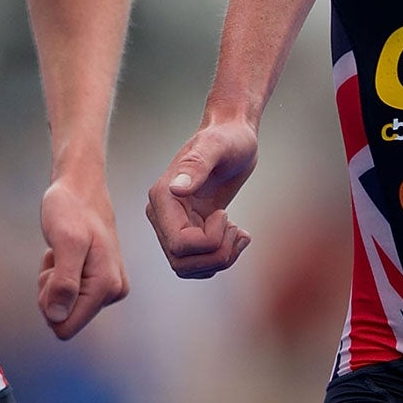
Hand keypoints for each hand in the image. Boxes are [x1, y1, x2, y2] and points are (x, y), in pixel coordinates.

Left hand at [38, 175, 127, 339]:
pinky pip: (69, 294)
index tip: (54, 270)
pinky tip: (66, 253)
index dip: (49, 302)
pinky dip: (60, 274)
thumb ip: (64, 282)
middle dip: (51, 291)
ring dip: (55, 281)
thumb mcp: (64, 242)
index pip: (65, 326)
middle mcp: (114, 292)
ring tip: (62, 253)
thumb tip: (58, 318)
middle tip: (57, 258)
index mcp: (107, 286)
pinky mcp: (102, 282)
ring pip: (64, 307)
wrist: (82, 189)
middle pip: (64, 318)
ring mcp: (109, 287)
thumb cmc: (71, 210)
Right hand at [145, 118, 257, 278]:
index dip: (208, 242)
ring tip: (239, 233)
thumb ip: (196, 165)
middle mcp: (162, 214)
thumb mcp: (217, 146)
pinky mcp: (189, 229)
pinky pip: (198, 262)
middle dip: (217, 255)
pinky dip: (221, 258)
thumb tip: (176, 190)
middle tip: (237, 230)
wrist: (232, 135)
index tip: (225, 215)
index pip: (179, 244)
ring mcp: (174, 224)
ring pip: (188, 268)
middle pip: (182, 262)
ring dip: (220, 260)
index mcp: (162, 197)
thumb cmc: (227, 137)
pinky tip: (237, 234)